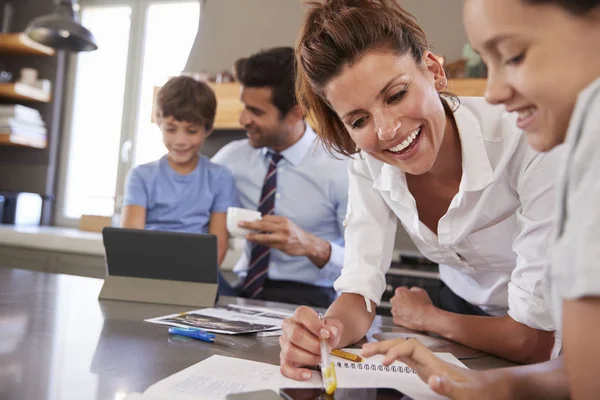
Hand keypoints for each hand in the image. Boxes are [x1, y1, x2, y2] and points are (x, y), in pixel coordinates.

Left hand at [240, 215, 309, 256]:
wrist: (307, 243)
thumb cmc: (295, 233)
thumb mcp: (287, 224)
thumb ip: (276, 223)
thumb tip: (260, 223)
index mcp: (284, 220)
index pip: (267, 218)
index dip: (257, 219)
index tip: (249, 220)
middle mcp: (283, 228)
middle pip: (263, 225)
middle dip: (250, 224)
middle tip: (241, 224)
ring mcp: (282, 237)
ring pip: (264, 236)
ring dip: (254, 236)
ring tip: (246, 235)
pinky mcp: (282, 246)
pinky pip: (268, 244)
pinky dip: (261, 242)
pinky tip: (255, 241)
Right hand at [279, 306, 343, 380]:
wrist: (324, 339)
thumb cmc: (325, 331)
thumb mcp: (334, 325)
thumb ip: (334, 327)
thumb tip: (331, 332)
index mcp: (300, 315)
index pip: (301, 314)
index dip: (314, 325)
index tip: (326, 334)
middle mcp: (289, 327)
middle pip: (295, 334)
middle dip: (313, 345)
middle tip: (325, 349)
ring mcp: (285, 343)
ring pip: (290, 351)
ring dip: (309, 358)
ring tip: (320, 358)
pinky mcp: (285, 358)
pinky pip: (285, 368)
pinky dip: (296, 373)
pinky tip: (308, 373)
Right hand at [361, 339, 512, 399]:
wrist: (493, 389)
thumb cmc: (481, 392)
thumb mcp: (466, 394)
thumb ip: (448, 387)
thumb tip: (431, 379)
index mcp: (436, 363)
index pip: (410, 348)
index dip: (394, 351)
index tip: (383, 363)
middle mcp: (430, 361)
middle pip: (402, 345)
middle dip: (382, 346)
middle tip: (363, 350)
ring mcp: (428, 364)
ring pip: (402, 350)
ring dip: (385, 348)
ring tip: (367, 351)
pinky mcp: (428, 370)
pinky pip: (405, 358)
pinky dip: (392, 355)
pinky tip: (385, 358)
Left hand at [390, 287, 435, 330]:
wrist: (426, 318)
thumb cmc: (424, 305)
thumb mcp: (420, 291)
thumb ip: (412, 289)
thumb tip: (411, 291)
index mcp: (400, 292)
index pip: (401, 290)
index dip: (407, 293)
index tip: (410, 295)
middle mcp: (394, 300)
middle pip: (397, 299)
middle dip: (403, 301)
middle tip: (412, 304)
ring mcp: (394, 310)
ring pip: (397, 308)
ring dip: (402, 309)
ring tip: (411, 311)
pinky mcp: (396, 319)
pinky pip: (398, 317)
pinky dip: (402, 317)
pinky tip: (409, 317)